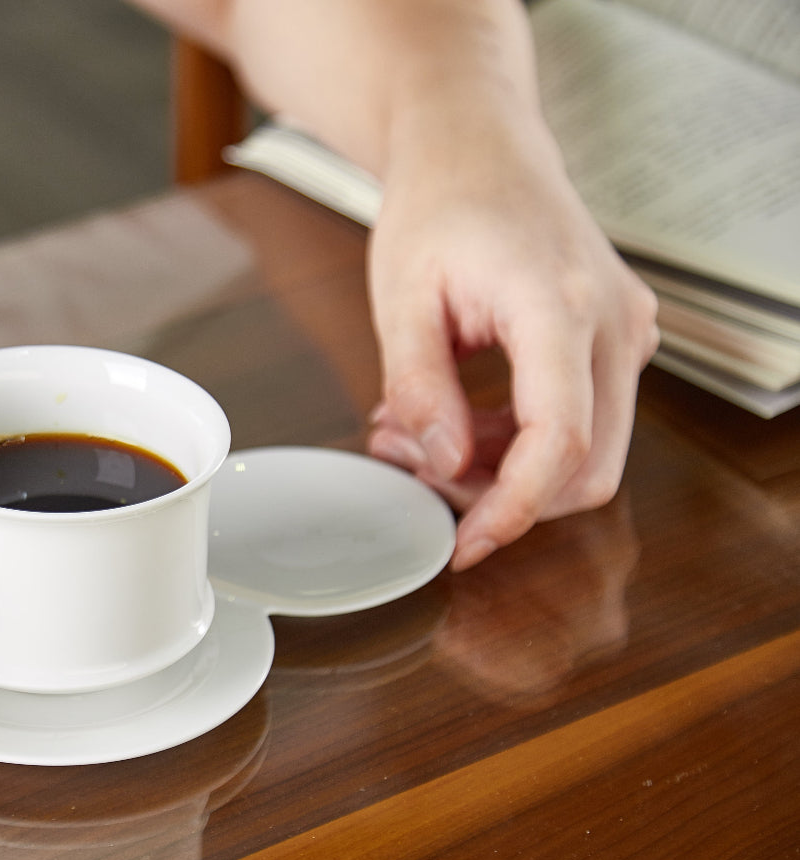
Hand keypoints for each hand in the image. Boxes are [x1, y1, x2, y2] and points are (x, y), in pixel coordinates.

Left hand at [364, 113, 657, 569]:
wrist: (478, 146)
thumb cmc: (438, 205)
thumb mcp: (402, 298)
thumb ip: (421, 386)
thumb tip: (442, 464)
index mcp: (558, 303)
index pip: (560, 442)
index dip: (511, 510)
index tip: (463, 544)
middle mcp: (613, 320)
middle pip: (589, 466)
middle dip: (504, 496)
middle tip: (418, 472)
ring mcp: (626, 329)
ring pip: (590, 453)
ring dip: (508, 471)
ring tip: (420, 438)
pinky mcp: (616, 338)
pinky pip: (584, 420)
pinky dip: (523, 443)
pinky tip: (459, 421)